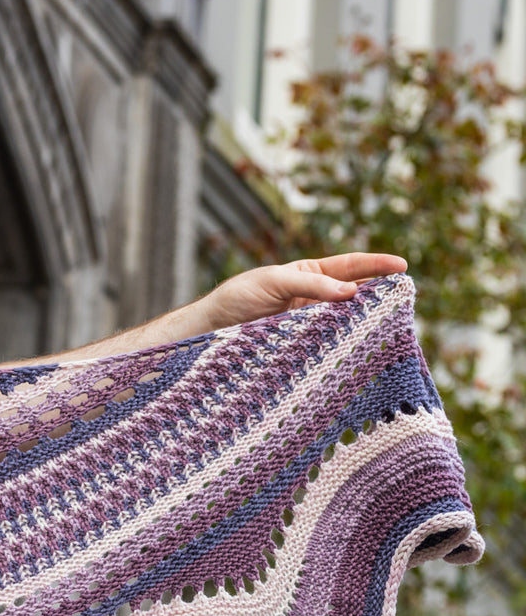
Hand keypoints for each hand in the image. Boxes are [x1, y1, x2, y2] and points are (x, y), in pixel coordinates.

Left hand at [198, 253, 407, 330]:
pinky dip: (345, 346)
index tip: (402, 266)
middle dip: (380, 296)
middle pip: (355, 295)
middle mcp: (315, 299)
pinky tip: (359, 349)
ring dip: (365, 323)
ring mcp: (311, 324)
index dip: (376, 265)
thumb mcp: (272, 282)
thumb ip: (310, 285)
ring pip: (346, 322)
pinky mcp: (304, 347)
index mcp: (308, 275)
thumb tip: (351, 292)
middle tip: (405, 298)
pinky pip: (330, 344)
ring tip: (389, 324)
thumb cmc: (237, 299)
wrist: (209, 329)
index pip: (349, 266)